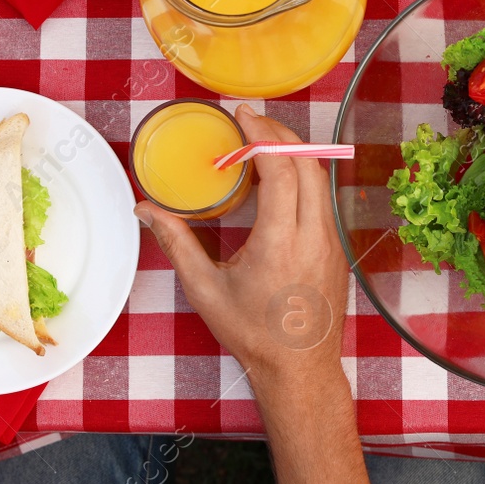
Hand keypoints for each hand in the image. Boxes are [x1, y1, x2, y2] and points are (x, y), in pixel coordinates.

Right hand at [135, 107, 349, 400]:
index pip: (282, 169)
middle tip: (249, 124)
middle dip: (279, 134)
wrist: (299, 367)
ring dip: (293, 154)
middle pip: (307, 163)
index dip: (263, 135)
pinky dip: (303, 177)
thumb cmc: (253, 333)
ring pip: (320, 177)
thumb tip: (146, 210)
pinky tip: (279, 180)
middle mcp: (314, 235)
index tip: (243, 115)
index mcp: (281, 242)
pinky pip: (323, 198)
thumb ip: (176, 243)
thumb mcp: (206, 290)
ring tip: (260, 146)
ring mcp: (332, 240)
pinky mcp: (338, 247)